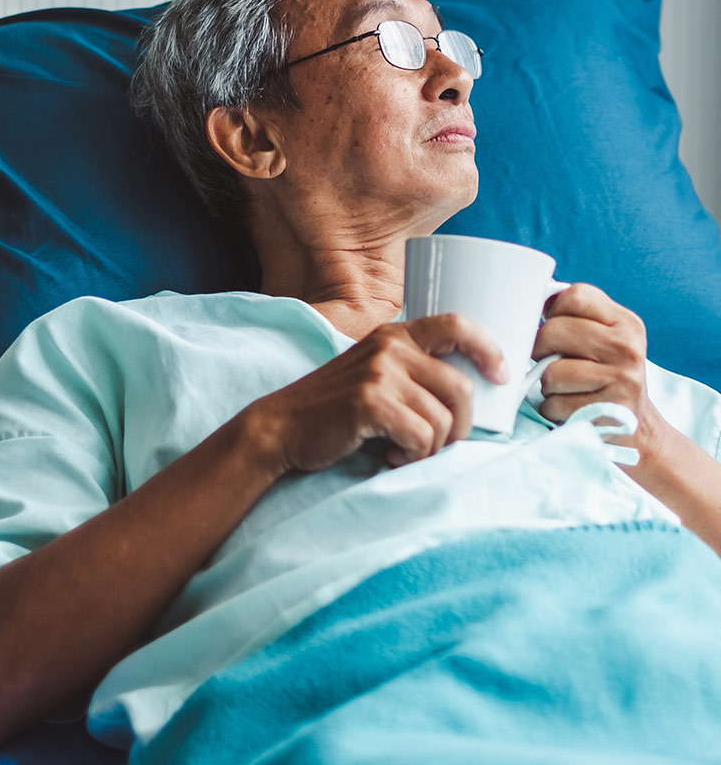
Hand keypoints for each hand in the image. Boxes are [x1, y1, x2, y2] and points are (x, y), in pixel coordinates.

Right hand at [247, 314, 509, 473]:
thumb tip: (468, 396)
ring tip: (406, 453)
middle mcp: (389, 347)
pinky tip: (392, 457)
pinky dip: (413, 456)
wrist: (280, 427)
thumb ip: (409, 372)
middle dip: (459, 426)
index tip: (501, 374)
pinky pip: (421, 437)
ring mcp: (379, 373)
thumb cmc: (331, 409)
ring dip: (431, 448)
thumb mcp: (371, 374)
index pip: (457, 324)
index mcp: (393, 335)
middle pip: (461, 388)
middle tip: (438, 445)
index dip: (489, 348)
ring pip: (443, 419)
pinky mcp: (370, 403)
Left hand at [531, 283, 674, 456]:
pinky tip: (571, 407)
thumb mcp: (602, 340)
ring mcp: (623, 379)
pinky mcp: (609, 409)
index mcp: (626, 323)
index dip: (553, 312)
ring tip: (567, 388)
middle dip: (541, 349)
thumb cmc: (603, 377)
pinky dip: (552, 408)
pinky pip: (553, 403)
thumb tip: (529, 301)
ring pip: (550, 371)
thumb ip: (574, 318)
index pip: (574, 296)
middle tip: (552, 362)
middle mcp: (628, 347)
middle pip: (553, 331)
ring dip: (547, 384)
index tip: (555, 328)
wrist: (634, 426)